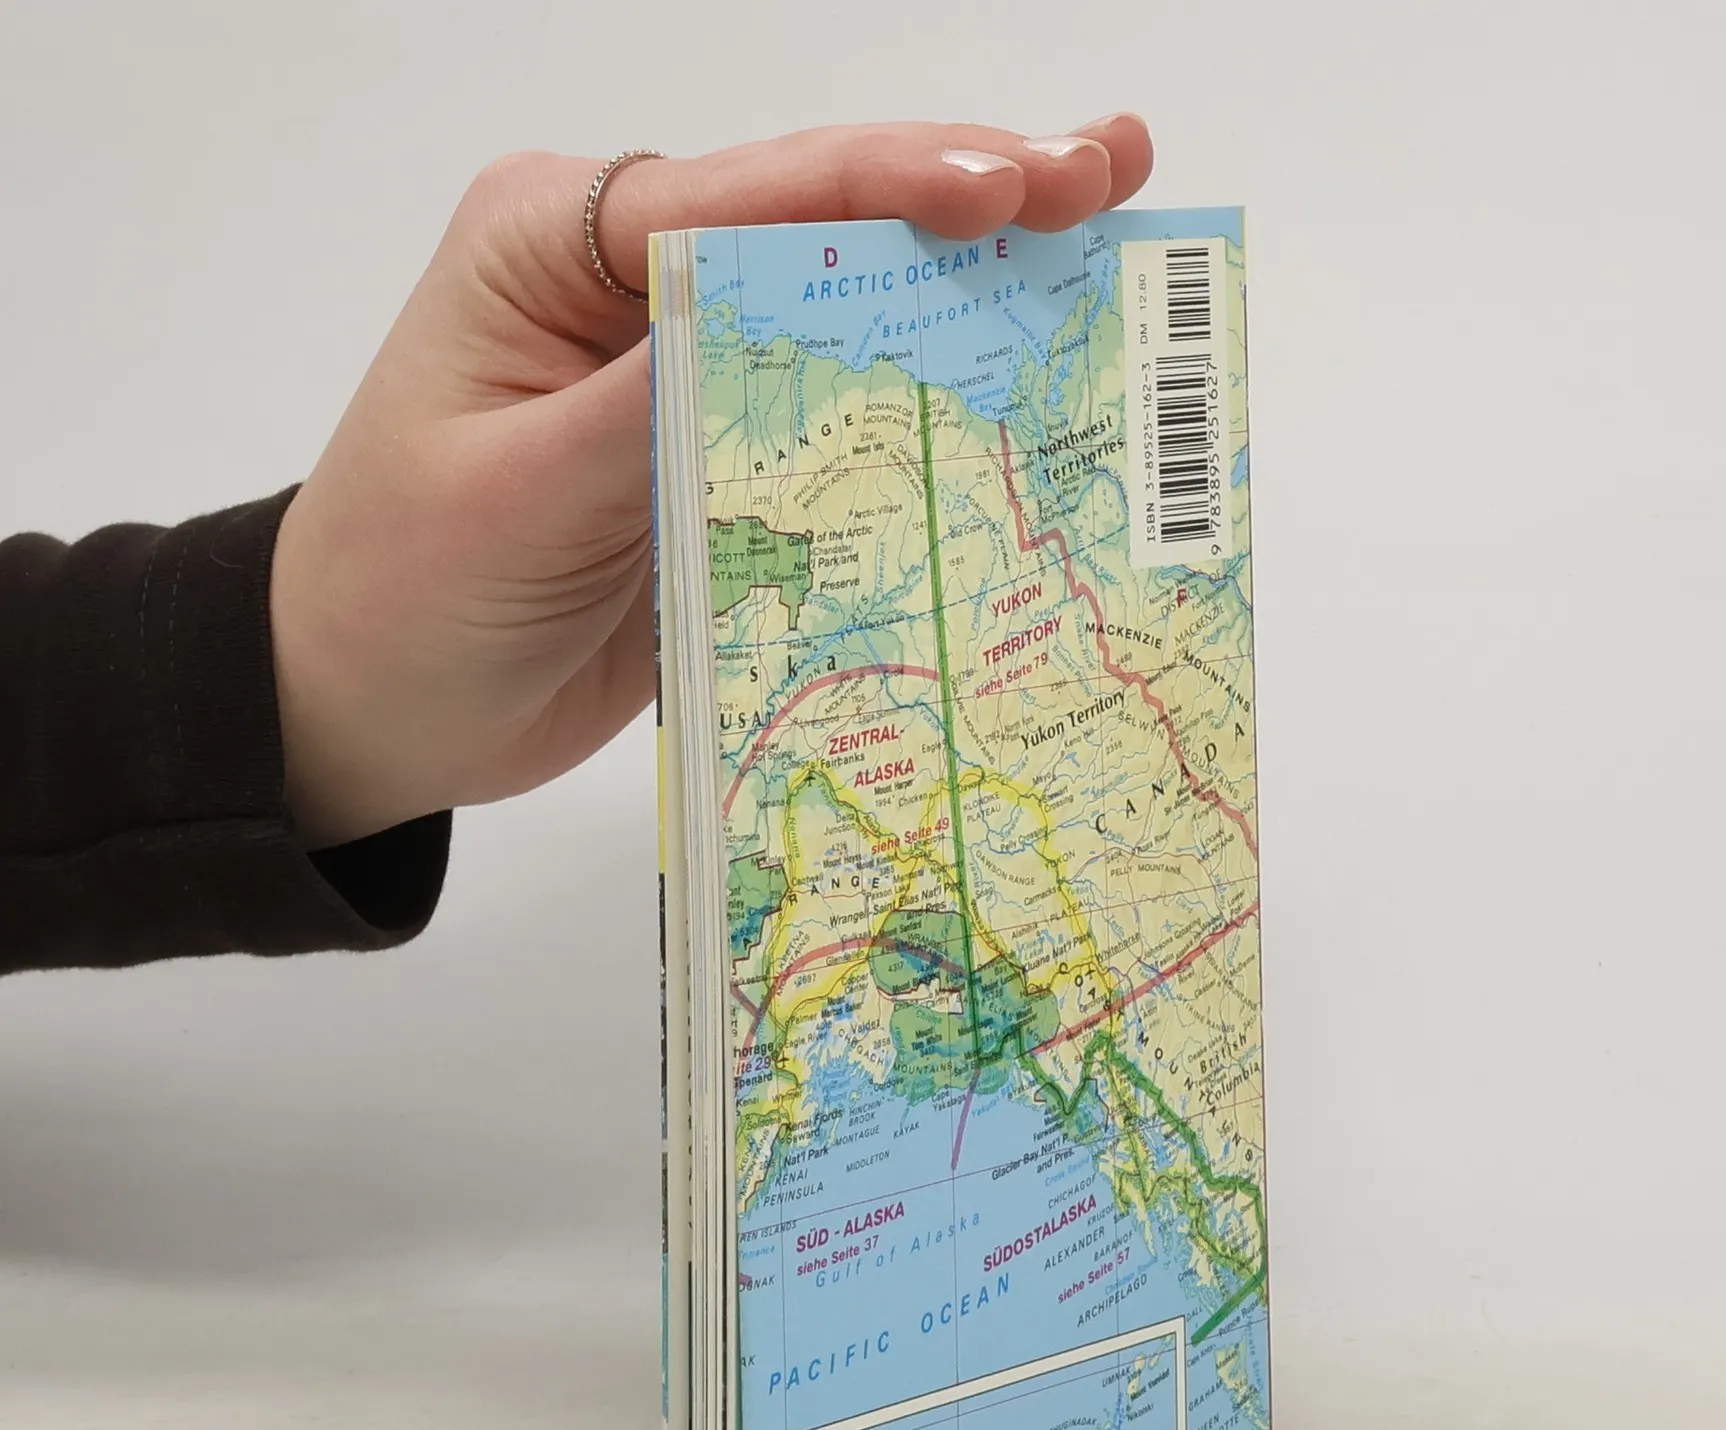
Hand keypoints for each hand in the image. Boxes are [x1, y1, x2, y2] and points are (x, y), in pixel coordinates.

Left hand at [268, 115, 1154, 847]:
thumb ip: (652, 404)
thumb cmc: (403, 593)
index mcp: (560, 243)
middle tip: (1107, 173)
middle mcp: (633, 284)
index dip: (892, 184)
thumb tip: (797, 324)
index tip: (1015, 186)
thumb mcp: (517, 495)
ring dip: (972, 291)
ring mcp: (686, 373)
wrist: (369, 709)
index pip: (749, 192)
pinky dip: (932, 406)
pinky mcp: (718, 460)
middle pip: (822, 224)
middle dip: (968, 200)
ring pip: (849, 313)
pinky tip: (1020, 383)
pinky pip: (840, 422)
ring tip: (1101, 243)